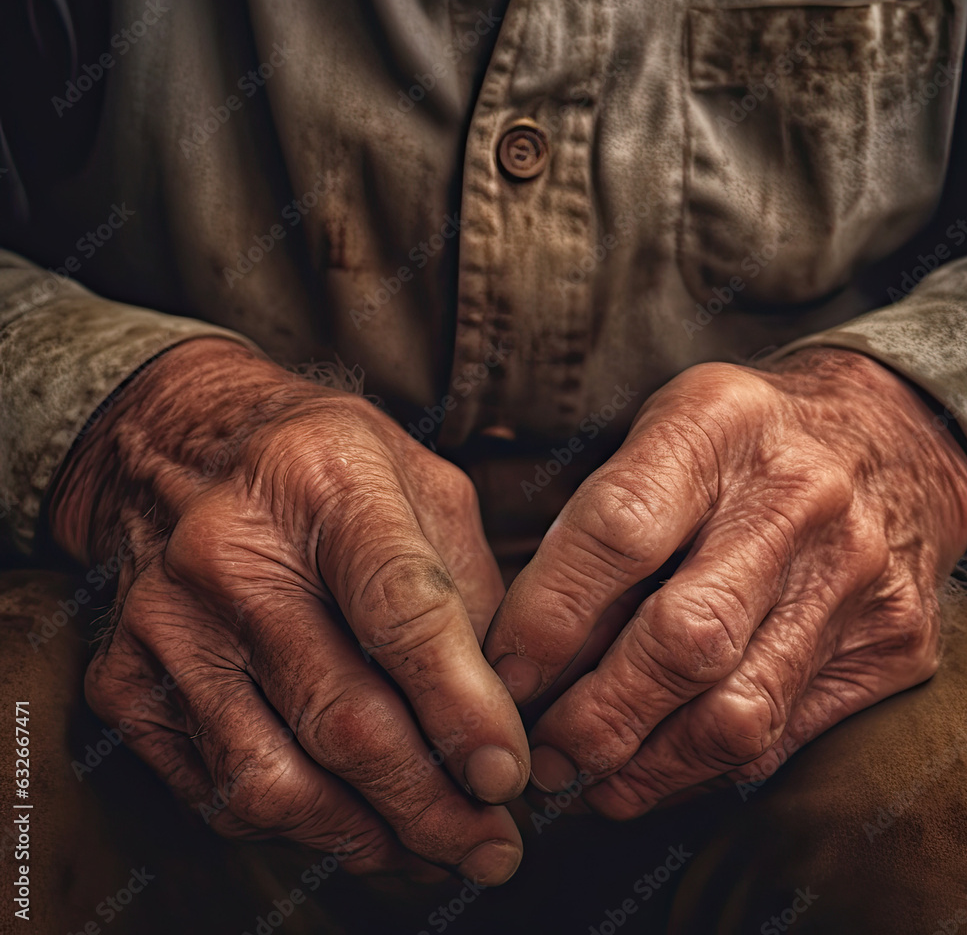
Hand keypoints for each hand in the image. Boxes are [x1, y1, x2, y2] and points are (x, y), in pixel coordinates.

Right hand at [50, 338, 527, 884]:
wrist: (175, 446)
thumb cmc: (320, 464)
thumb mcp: (419, 480)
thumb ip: (470, 584)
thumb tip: (506, 709)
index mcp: (326, 484)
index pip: (404, 615)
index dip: (464, 710)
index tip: (508, 777)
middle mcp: (232, 554)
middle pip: (344, 716)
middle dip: (432, 805)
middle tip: (491, 845)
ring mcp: (168, 624)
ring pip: (274, 779)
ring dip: (369, 838)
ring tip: (432, 853)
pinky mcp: (126, 680)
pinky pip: (218, 789)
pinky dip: (298, 826)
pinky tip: (354, 824)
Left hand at [485, 349, 966, 817]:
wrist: (893, 437)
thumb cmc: (738, 444)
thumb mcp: (660, 434)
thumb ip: (596, 525)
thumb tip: (524, 652)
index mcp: (717, 425)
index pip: (617, 531)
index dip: (549, 618)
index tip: (504, 675)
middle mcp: (795, 500)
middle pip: (684, 637)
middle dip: (595, 716)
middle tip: (540, 751)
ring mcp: (854, 577)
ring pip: (736, 710)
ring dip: (643, 765)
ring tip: (586, 779)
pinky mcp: (891, 645)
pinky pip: (783, 736)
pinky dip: (701, 772)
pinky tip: (651, 774)